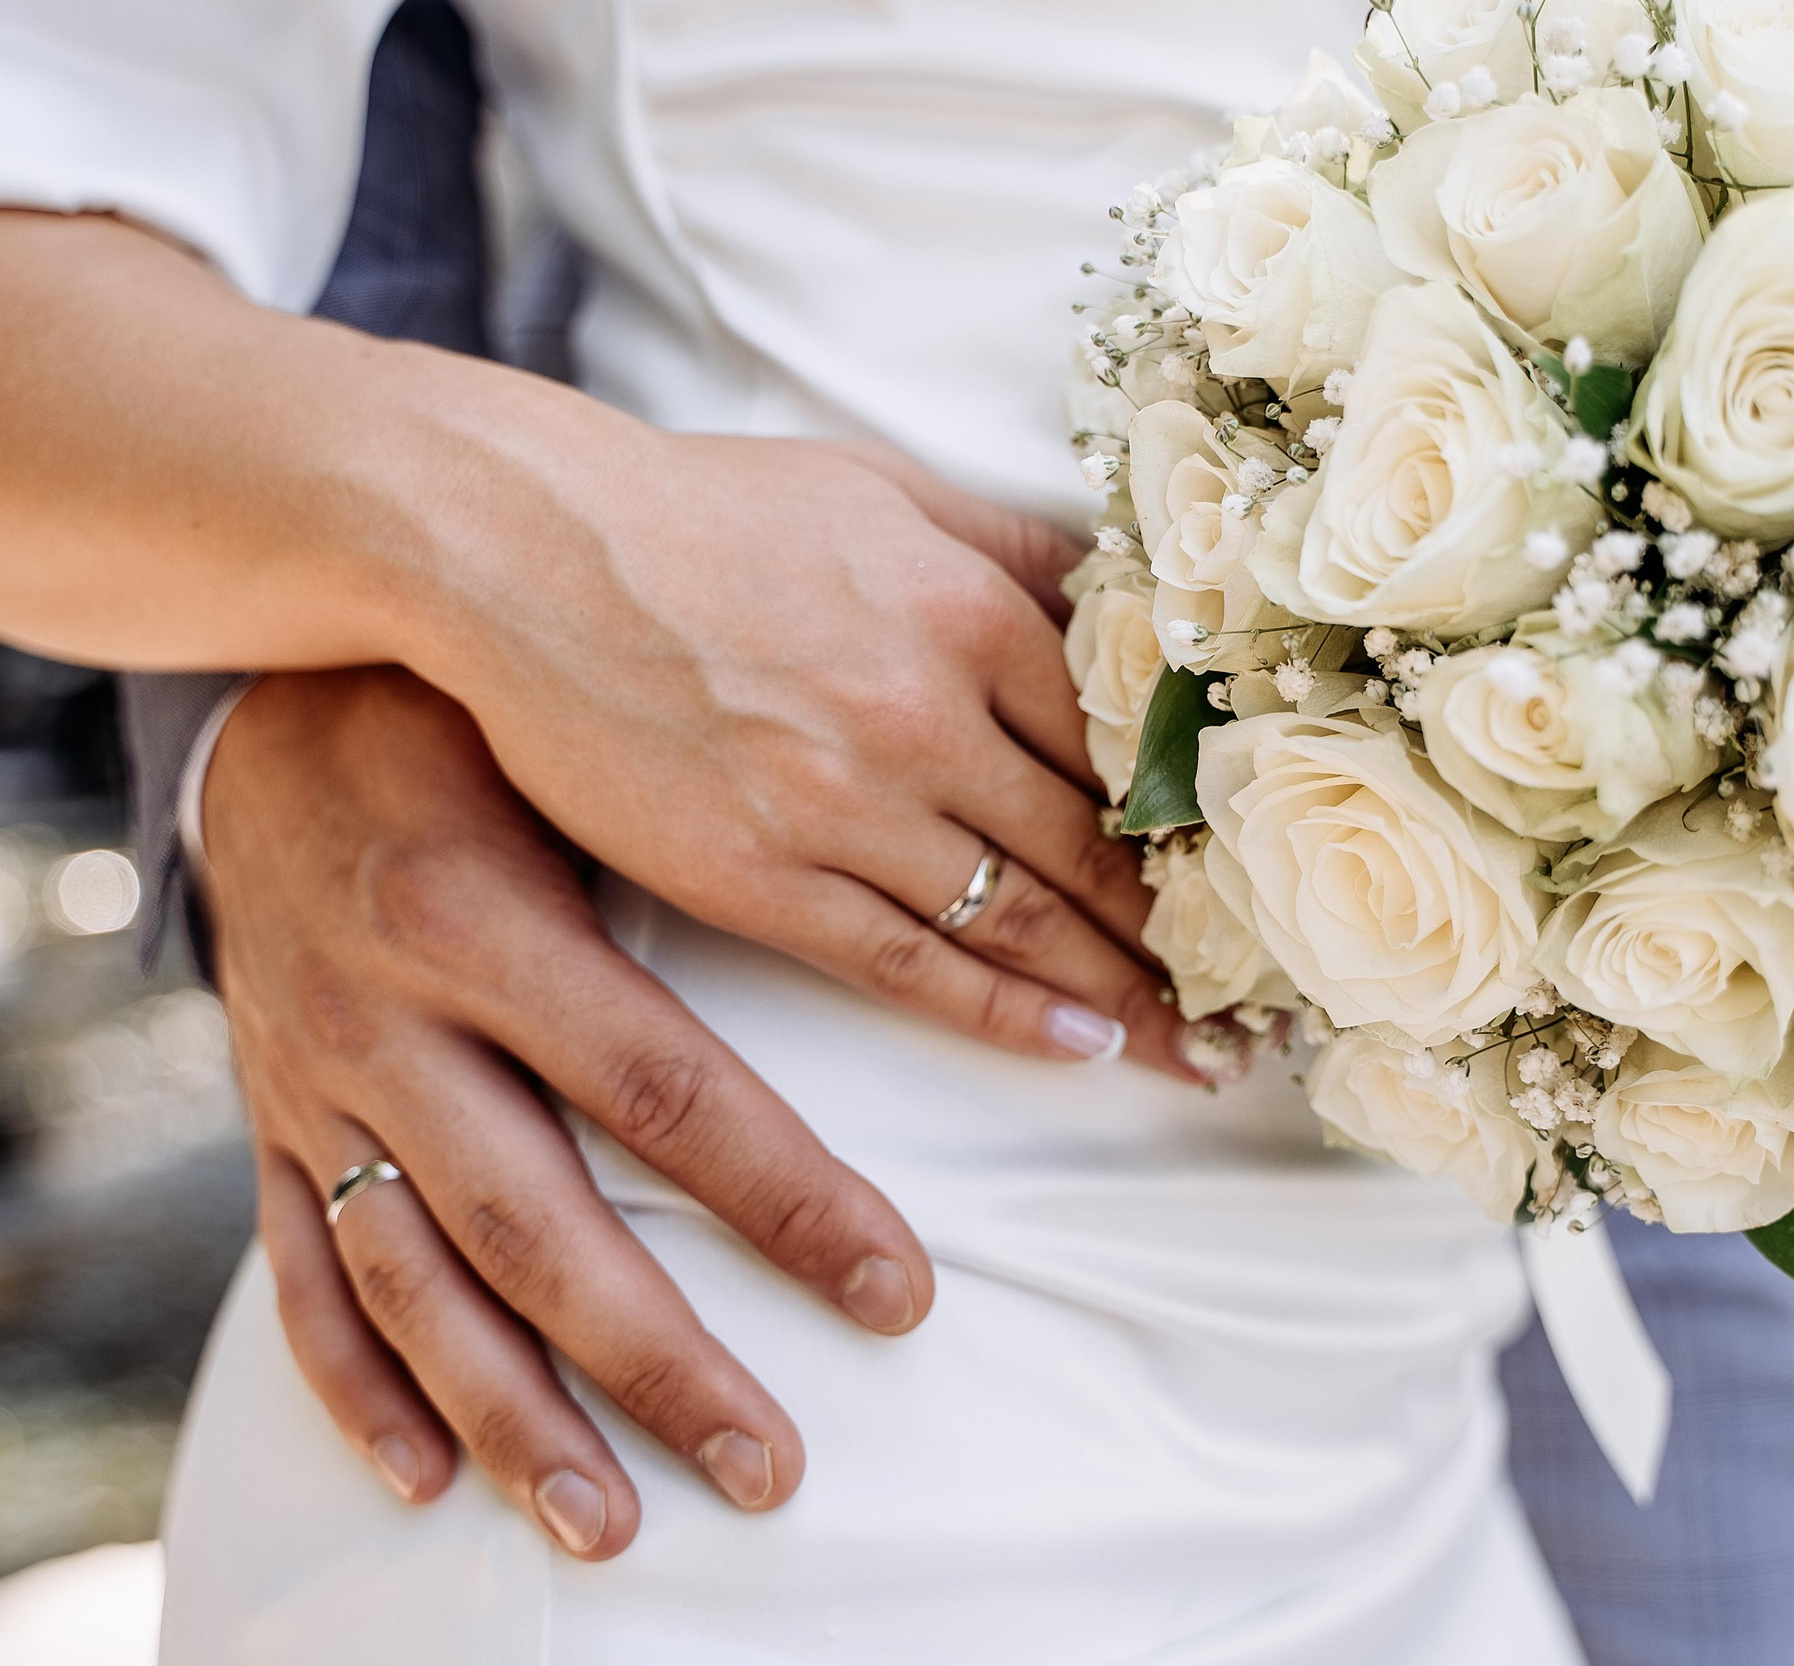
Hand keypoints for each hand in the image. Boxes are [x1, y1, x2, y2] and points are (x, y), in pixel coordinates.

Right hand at [201, 666, 935, 1558]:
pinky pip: (295, 1272)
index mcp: (484, 919)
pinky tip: (419, 1480)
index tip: (904, 1295)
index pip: (663, 1091)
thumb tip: (947, 882)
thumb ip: (728, 828)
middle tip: (774, 1473)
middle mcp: (388, 1019)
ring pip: (416, 1281)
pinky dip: (351, 1385)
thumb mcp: (583, 744)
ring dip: (509, 1416)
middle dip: (660, 1363)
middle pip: (538, 1229)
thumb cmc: (470, 715)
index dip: (790, 1202)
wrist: (254, 713)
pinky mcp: (263, 1118)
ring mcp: (314, 1082)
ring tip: (609, 1525)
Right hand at [397, 425, 1203, 1083]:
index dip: (1204, 823)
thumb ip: (1010, 548)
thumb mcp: (882, 488)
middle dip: (1194, 931)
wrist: (522, 548)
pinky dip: (1009, 1012)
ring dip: (1126, 993)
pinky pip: (912, 963)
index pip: (1124, 745)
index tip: (1265, 877)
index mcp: (968, 611)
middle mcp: (926, 715)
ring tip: (1203, 1048)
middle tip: (1271, 996)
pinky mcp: (759, 875)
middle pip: (1097, 848)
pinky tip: (1084, 1048)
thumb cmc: (701, 510)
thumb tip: (1125, 592)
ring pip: (1022, 920)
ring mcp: (844, 805)